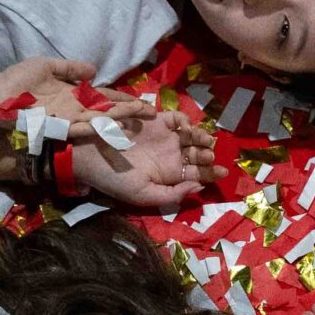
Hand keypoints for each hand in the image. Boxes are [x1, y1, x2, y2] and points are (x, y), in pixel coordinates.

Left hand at [0, 57, 153, 133]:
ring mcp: (65, 120)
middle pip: (106, 112)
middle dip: (127, 112)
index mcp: (73, 96)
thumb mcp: (47, 66)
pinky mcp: (54, 127)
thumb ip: (70, 68)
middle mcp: (73, 110)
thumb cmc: (17, 82)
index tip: (141, 101)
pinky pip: (77, 128)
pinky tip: (109, 127)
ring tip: (136, 120)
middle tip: (150, 114)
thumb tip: (94, 70)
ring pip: (96, 121)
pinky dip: (93, 128)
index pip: (103, 98)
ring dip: (115, 121)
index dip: (121, 99)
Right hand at [71, 108, 217, 210]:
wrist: (89, 156)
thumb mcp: (143, 195)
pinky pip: (176, 118)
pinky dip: (185, 121)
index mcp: (169, 175)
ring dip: (201, 137)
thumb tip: (198, 185)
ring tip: (204, 140)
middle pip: (198, 154)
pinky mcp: (155, 120)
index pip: (197, 174)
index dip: (212, 173)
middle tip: (210, 154)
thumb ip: (172, 194)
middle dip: (208, 154)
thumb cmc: (114, 179)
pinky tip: (184, 129)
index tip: (224, 172)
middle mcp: (169, 156)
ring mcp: (163, 137)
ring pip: (191, 135)